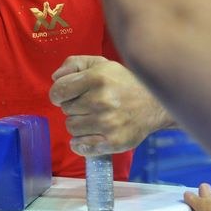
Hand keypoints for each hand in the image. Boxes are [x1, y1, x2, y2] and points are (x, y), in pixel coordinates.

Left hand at [49, 55, 171, 155]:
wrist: (155, 104)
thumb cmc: (122, 82)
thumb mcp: (100, 64)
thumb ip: (74, 64)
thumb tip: (55, 78)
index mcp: (96, 78)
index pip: (59, 90)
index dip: (58, 93)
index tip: (66, 95)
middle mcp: (101, 100)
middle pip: (65, 109)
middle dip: (72, 106)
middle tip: (88, 104)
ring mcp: (107, 123)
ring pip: (71, 127)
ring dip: (78, 123)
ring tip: (92, 117)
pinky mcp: (114, 142)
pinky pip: (82, 146)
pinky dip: (80, 143)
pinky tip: (88, 135)